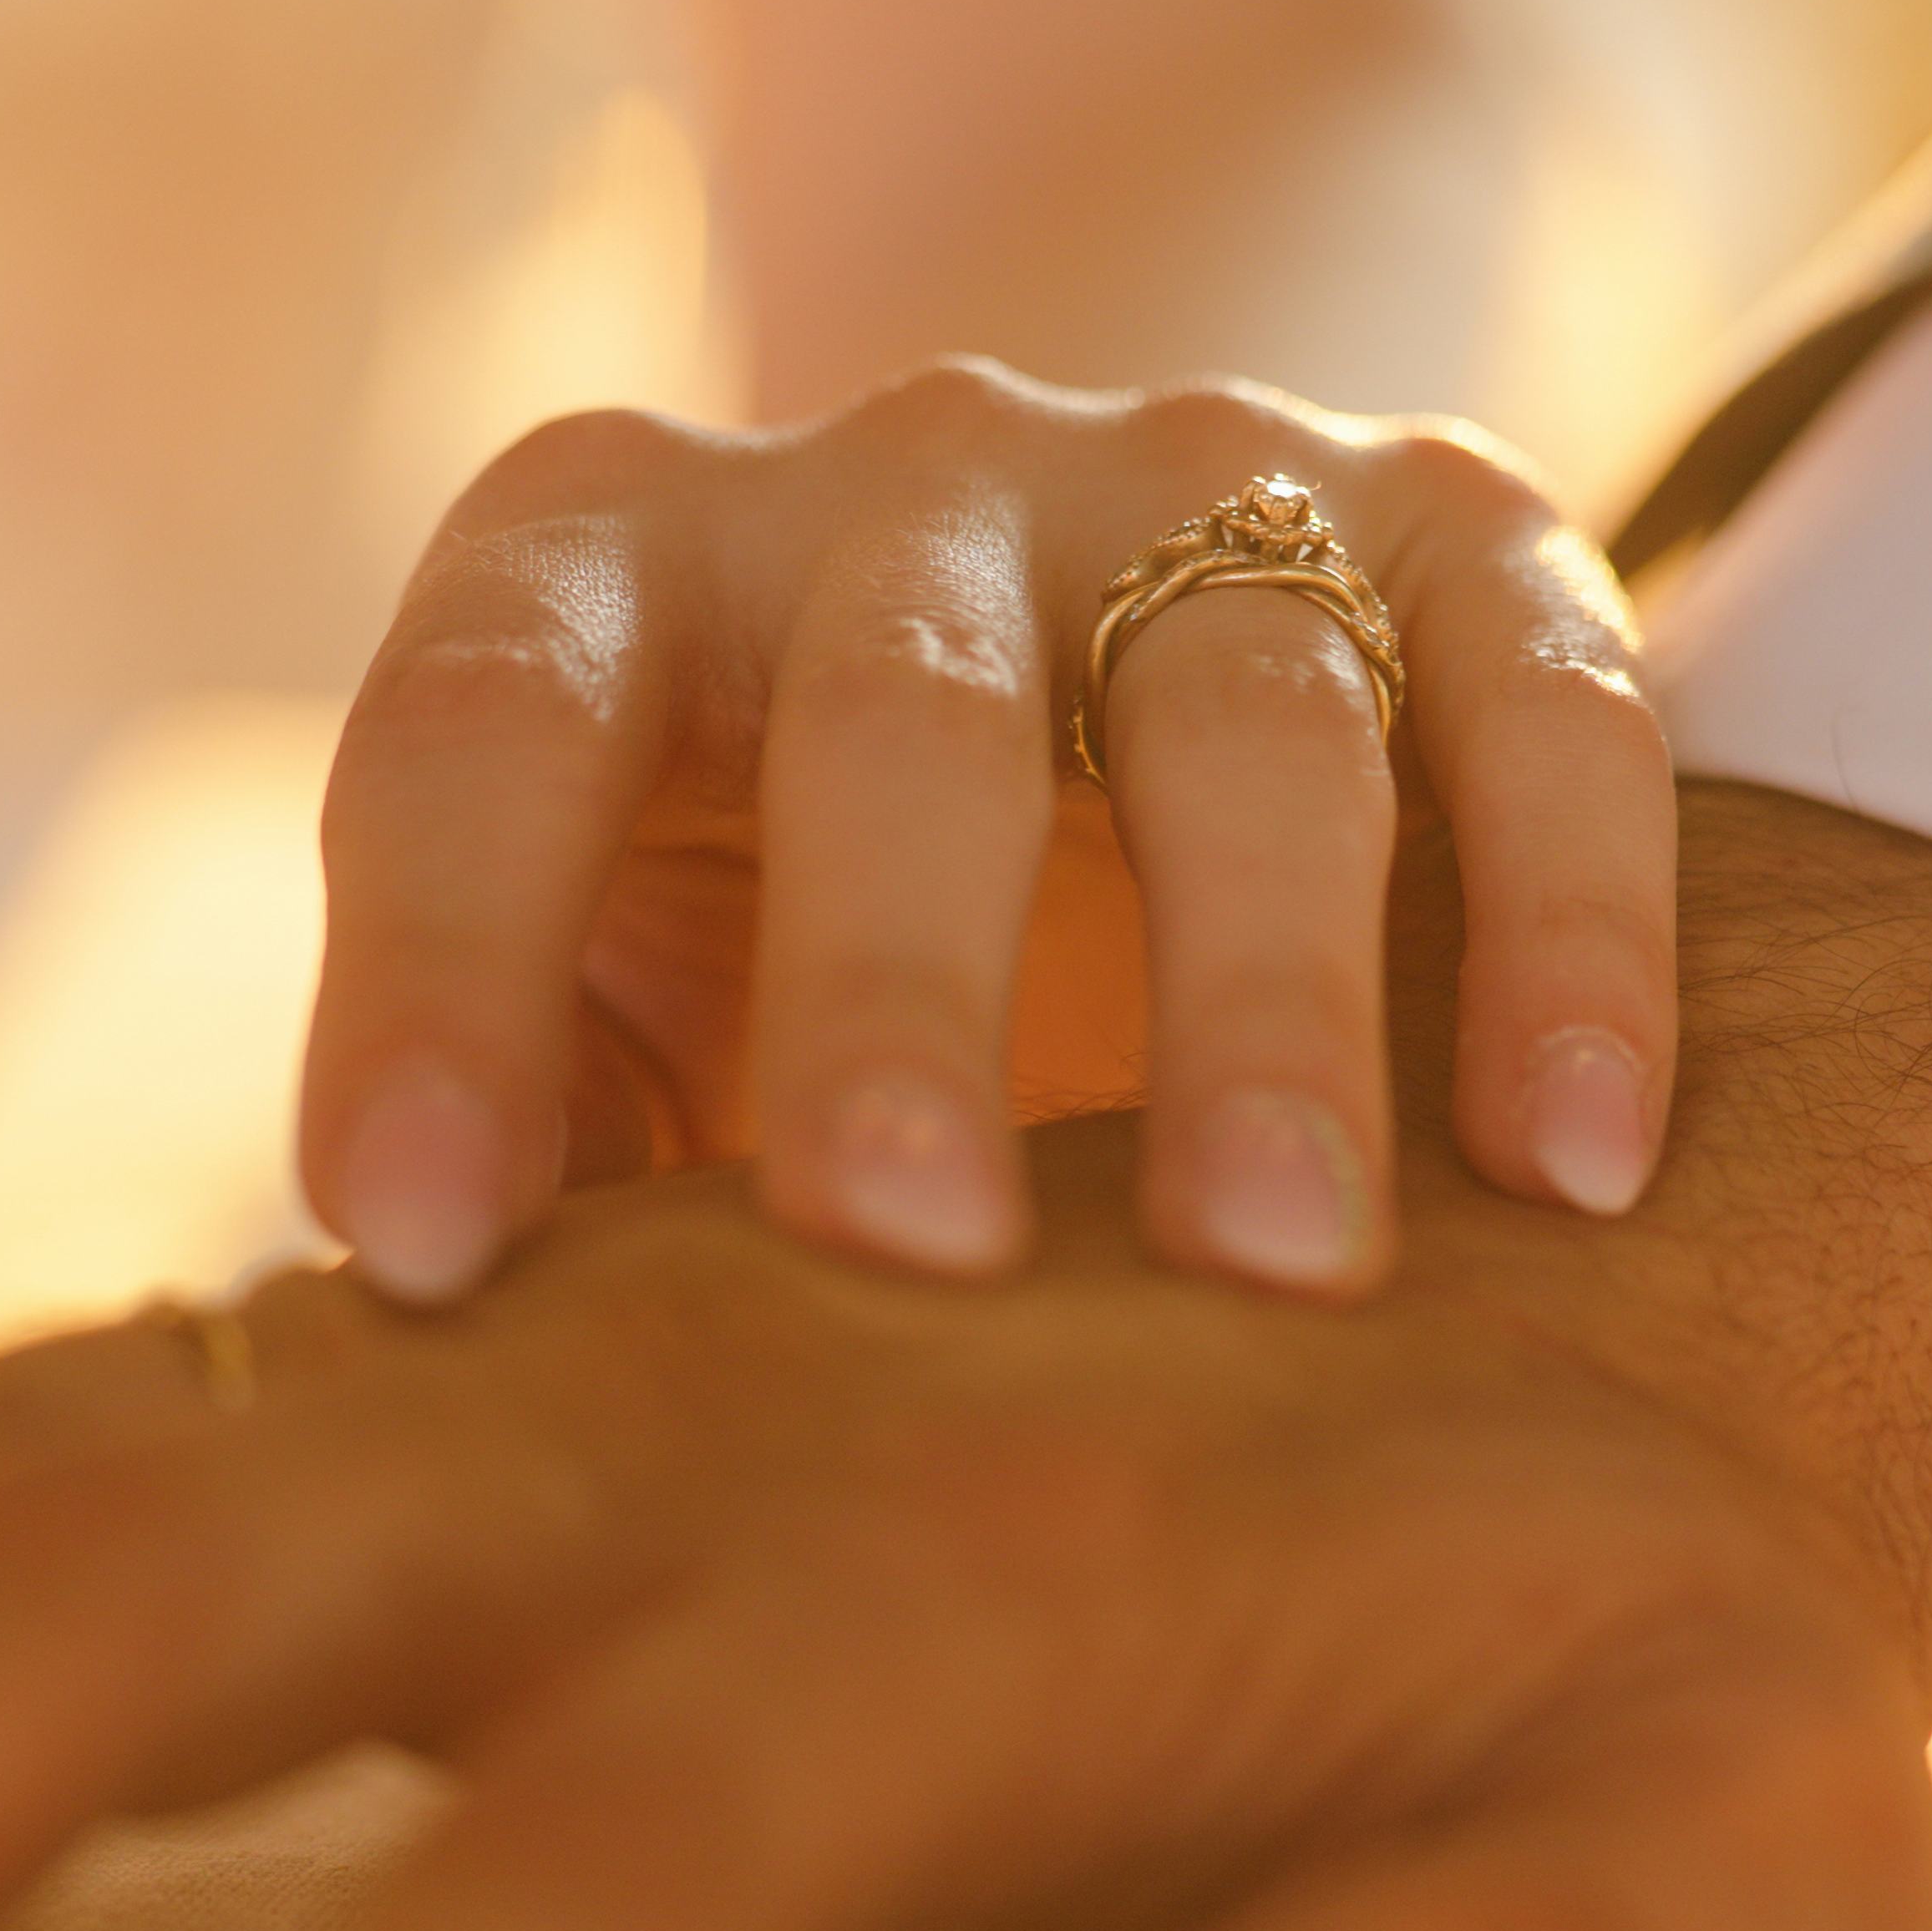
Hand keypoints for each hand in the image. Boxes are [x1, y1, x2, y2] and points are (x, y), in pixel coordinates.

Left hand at [292, 362, 1670, 1309]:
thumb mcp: (612, 1036)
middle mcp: (889, 482)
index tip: (409, 1259)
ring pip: (1243, 703)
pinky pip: (1539, 695)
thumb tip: (351, 1451)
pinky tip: (1580, 1170)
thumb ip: (517, 1179)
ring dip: (1262, 995)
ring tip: (1283, 1271)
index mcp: (605, 568)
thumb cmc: (787, 990)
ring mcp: (1198, 479)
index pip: (477, 726)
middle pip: (888, 716)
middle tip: (905, 1253)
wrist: (1123, 702)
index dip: (429, 979)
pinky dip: (1573, 928)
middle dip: (893, 990)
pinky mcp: (1467, 527)